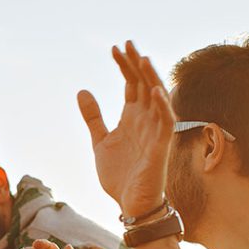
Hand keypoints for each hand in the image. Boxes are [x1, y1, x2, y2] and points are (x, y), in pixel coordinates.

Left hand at [78, 40, 176, 216]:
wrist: (131, 204)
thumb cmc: (120, 175)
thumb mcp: (100, 141)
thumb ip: (93, 117)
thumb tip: (82, 90)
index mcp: (132, 117)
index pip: (131, 84)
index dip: (124, 66)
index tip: (113, 48)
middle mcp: (146, 120)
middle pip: (144, 85)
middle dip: (136, 64)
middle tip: (126, 43)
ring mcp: (155, 132)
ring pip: (157, 99)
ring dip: (150, 78)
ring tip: (141, 59)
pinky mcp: (161, 147)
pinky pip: (166, 123)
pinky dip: (162, 106)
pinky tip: (155, 91)